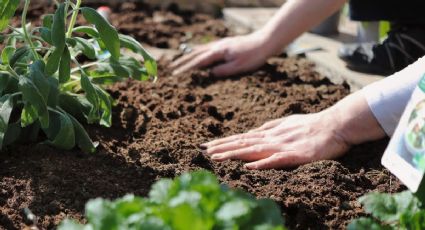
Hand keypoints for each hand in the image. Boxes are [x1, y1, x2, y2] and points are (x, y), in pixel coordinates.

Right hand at [170, 32, 272, 76]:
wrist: (265, 41)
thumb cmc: (254, 56)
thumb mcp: (239, 67)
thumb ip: (223, 70)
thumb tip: (209, 74)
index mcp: (219, 52)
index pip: (199, 62)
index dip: (187, 69)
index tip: (177, 75)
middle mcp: (217, 46)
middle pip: (196, 54)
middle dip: (183, 62)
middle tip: (172, 68)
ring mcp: (221, 44)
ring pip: (200, 49)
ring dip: (189, 56)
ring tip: (180, 61)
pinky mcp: (225, 44)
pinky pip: (207, 48)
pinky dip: (199, 51)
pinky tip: (198, 53)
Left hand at [201, 111, 350, 169]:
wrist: (336, 124)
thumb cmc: (313, 124)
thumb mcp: (287, 123)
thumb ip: (270, 127)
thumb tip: (253, 131)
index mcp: (270, 132)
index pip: (242, 138)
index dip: (224, 142)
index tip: (208, 146)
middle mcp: (272, 138)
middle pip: (243, 143)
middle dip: (222, 147)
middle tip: (203, 151)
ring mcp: (283, 146)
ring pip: (254, 150)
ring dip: (234, 154)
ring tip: (216, 157)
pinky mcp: (296, 155)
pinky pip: (277, 160)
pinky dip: (262, 163)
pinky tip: (248, 166)